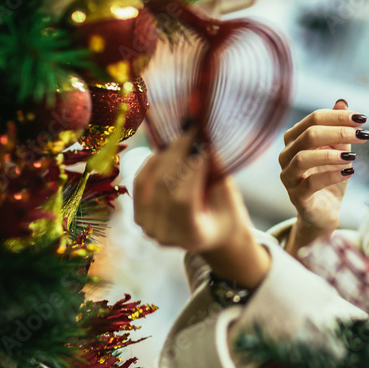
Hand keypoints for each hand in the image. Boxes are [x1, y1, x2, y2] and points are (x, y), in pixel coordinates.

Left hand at [133, 126, 270, 287]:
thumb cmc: (226, 215)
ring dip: (165, 155)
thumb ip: (216, 172)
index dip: (191, 170)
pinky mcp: (139, 214)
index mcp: (192, 236)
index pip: (183, 199)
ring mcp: (148, 226)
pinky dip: (152, 162)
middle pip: (163, 187)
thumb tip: (204, 142)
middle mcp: (165, 234)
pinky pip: (140, 181)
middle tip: (190, 131)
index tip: (202, 145)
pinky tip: (167, 150)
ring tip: (182, 138)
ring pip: (149, 181)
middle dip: (177, 154)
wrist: (211, 236)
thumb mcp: (229, 197)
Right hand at [279, 99, 368, 256]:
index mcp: (295, 139)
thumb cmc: (330, 177)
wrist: (325, 211)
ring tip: (353, 156)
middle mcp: (286, 155)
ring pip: (303, 158)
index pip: (314, 118)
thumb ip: (338, 128)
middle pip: (308, 135)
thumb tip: (342, 102)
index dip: (338, 117)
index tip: (363, 119)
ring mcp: (288, 177)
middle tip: (363, 135)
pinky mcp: (296, 197)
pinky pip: (309, 183)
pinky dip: (330, 175)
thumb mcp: (338, 150)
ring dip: (331, 154)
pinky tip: (349, 172)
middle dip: (338, 132)